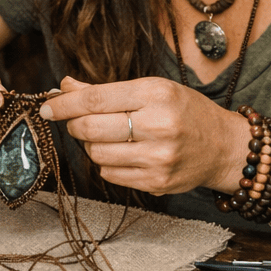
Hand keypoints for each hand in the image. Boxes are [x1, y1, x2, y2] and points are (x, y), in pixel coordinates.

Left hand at [39, 76, 247, 195]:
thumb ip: (106, 90)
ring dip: (91, 144)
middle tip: (75, 121)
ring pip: (96, 153)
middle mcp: (158, 126)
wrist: (224, 147)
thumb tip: (64, 87)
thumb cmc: (184, 111)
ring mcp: (158, 158)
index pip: (94, 99)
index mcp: (155, 94)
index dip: (64, 104)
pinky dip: (106, 162)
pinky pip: (110, 173)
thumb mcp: (151, 89)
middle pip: (90, 128)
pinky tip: (122, 153)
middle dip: (73, 124)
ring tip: (107, 135)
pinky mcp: (156, 182)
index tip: (47, 106)